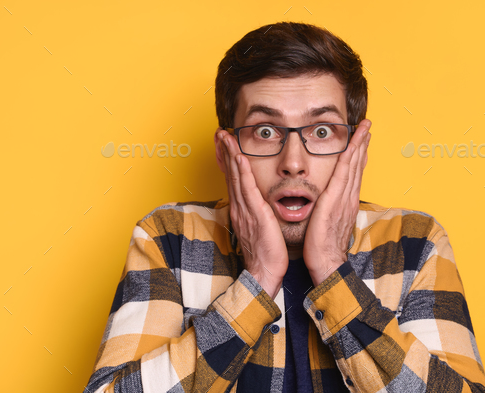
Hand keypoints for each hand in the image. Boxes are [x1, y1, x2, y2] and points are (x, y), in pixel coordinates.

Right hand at [216, 128, 288, 298]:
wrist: (265, 272)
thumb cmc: (265, 252)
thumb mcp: (259, 227)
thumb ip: (256, 212)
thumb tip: (258, 203)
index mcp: (241, 209)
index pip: (233, 179)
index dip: (227, 160)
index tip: (224, 143)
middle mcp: (239, 207)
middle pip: (230, 173)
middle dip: (224, 151)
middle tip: (219, 132)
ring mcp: (245, 210)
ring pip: (236, 177)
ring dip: (229, 154)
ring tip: (225, 136)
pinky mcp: (255, 214)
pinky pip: (247, 189)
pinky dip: (242, 172)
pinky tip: (239, 157)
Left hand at [303, 119, 370, 285]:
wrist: (326, 262)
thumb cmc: (324, 247)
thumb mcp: (328, 223)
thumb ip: (330, 209)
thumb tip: (328, 202)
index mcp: (346, 202)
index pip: (354, 173)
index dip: (359, 155)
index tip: (362, 140)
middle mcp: (348, 197)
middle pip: (357, 165)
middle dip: (363, 144)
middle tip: (367, 126)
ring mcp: (343, 198)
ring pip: (353, 165)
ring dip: (359, 145)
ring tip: (364, 128)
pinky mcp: (334, 200)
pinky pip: (344, 173)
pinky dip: (350, 157)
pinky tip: (353, 145)